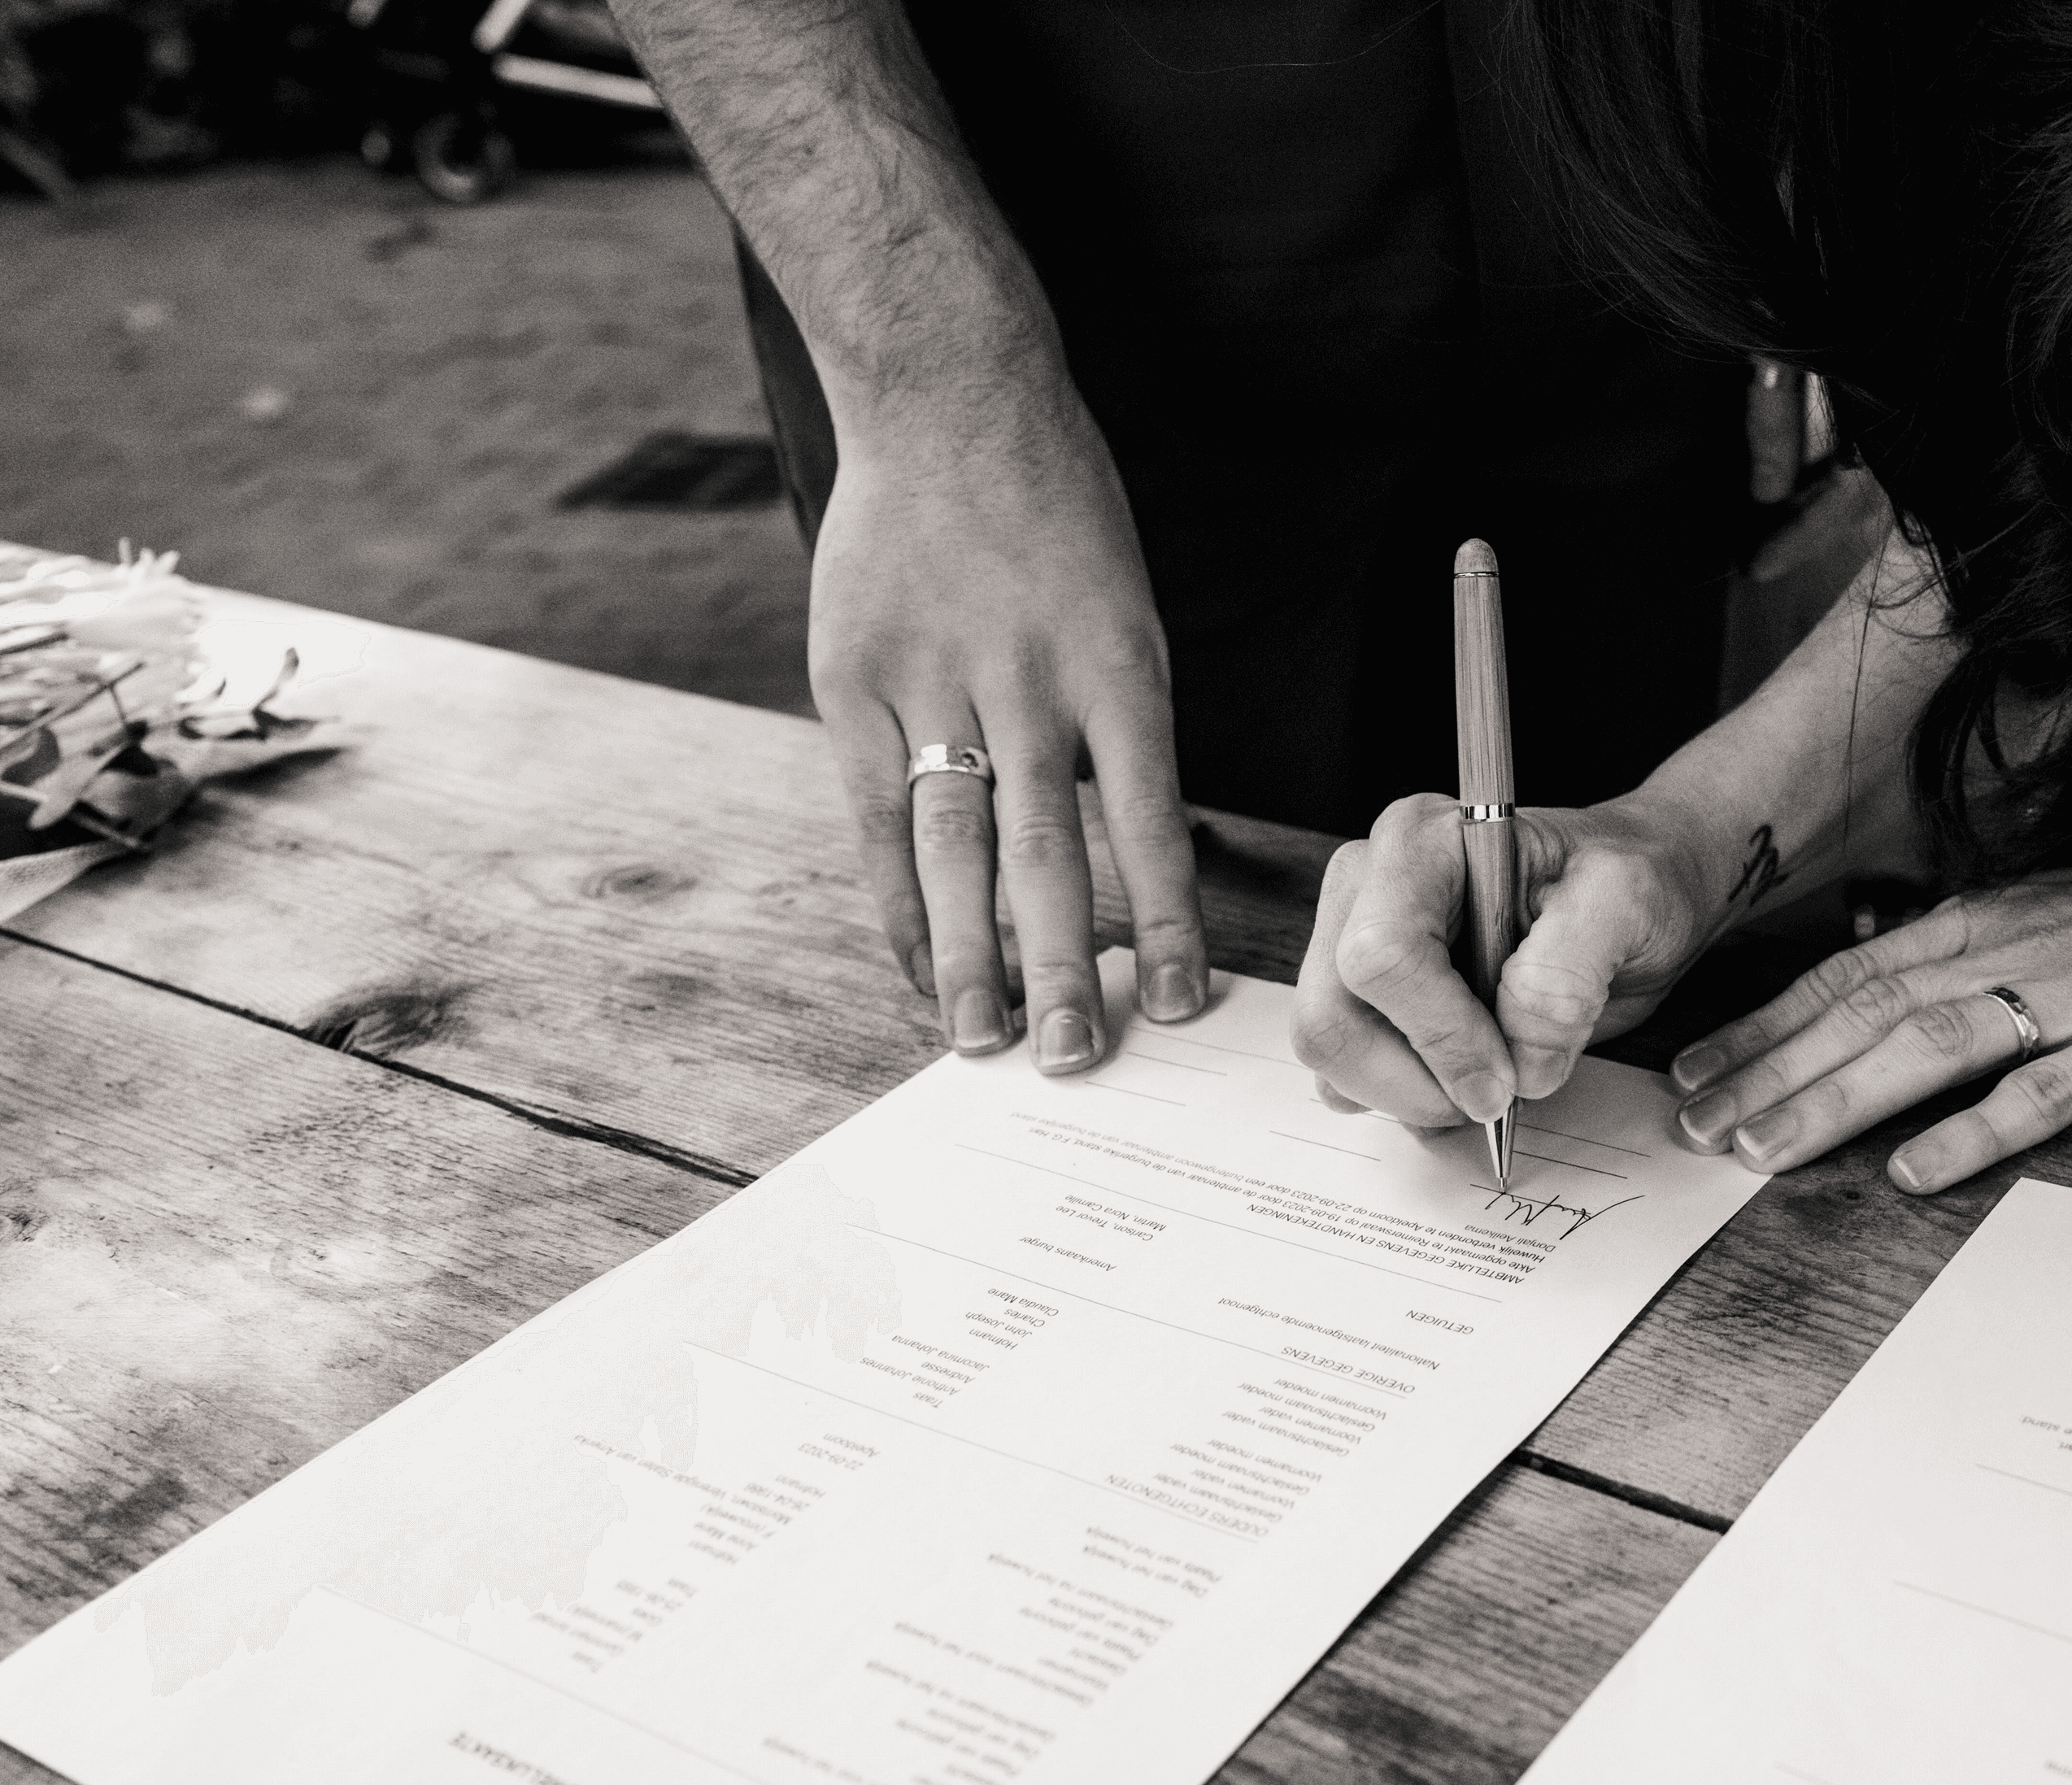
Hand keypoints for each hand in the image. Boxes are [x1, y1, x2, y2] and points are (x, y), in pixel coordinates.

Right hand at [810, 417, 1208, 1069]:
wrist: (951, 399)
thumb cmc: (1059, 518)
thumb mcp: (1124, 610)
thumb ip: (1122, 729)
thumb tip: (1136, 867)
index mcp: (1118, 663)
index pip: (1149, 817)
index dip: (1164, 917)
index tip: (1177, 1002)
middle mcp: (1027, 679)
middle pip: (1046, 850)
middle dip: (1061, 964)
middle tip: (1072, 1058)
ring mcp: (931, 681)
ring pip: (954, 846)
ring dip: (971, 954)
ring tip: (985, 1043)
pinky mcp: (854, 680)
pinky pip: (879, 817)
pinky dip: (901, 903)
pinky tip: (923, 970)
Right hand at [1294, 792, 1738, 1127]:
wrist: (1629, 901)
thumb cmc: (1626, 883)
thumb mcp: (1625, 901)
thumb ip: (1569, 971)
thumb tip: (1518, 1057)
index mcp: (1420, 842)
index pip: (1383, 954)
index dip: (1443, 1034)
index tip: (1510, 1076)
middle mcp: (1368, 887)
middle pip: (1333, 1016)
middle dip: (1418, 1081)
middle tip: (1499, 1092)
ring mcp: (1352, 945)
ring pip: (1331, 1056)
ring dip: (1414, 1095)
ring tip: (1493, 1077)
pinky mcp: (1362, 1001)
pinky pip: (1346, 1078)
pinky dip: (1406, 1100)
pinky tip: (1466, 1075)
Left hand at [1665, 836, 2071, 1191]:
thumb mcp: (2045, 921)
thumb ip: (1965, 963)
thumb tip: (1880, 1008)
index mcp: (1978, 921)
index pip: (1844, 976)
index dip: (1763, 1026)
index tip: (1696, 1071)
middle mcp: (2006, 949)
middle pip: (1862, 1013)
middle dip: (1770, 1072)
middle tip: (1699, 1127)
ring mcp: (2068, 995)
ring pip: (1925, 1048)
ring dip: (1836, 1100)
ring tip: (1765, 1150)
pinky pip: (2038, 1094)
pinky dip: (1971, 1132)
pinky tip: (1913, 1172)